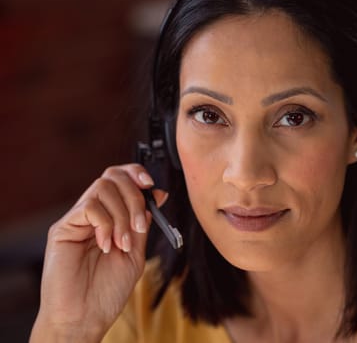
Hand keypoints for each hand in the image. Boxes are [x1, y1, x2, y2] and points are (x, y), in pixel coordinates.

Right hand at [30, 164, 167, 341]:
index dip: (136, 174)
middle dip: (134, 196)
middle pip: (113, 176)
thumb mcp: (136, 253)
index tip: (152, 186)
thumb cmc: (108, 291)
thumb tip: (157, 195)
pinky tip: (106, 245)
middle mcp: (94, 214)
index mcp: (111, 217)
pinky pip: (90, 206)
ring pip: (103, 188)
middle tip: (139, 225)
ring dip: (122, 215)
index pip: (121, 180)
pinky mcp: (63, 228)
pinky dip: (105, 224)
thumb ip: (142, 224)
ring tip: (122, 244)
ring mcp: (78, 219)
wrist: (85, 317)